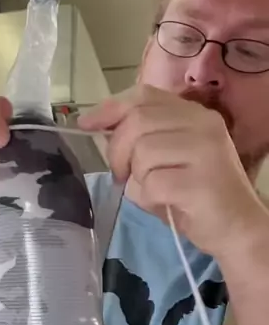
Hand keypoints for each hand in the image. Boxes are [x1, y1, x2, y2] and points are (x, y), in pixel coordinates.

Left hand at [78, 84, 268, 259]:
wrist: (237, 228)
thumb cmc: (196, 196)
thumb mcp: (168, 159)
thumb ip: (142, 140)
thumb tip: (102, 128)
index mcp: (194, 115)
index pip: (144, 95)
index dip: (111, 107)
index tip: (87, 123)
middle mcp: (203, 125)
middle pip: (138, 121)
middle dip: (117, 150)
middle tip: (121, 175)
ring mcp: (205, 151)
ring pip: (143, 152)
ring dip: (137, 177)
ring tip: (154, 191)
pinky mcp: (200, 182)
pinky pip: (153, 183)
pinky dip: (149, 197)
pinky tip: (166, 203)